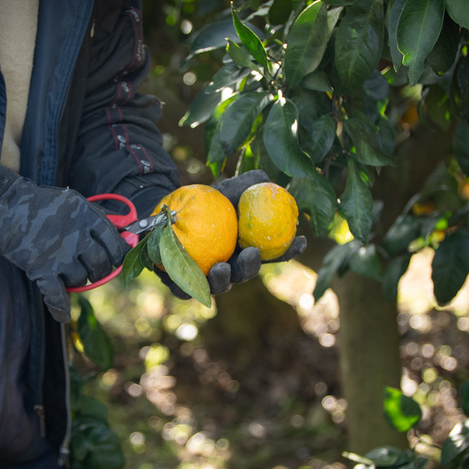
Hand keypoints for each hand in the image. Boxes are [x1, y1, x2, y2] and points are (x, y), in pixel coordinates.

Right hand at [0, 161, 129, 321]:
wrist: (5, 208)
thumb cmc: (44, 204)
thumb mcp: (76, 201)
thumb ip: (102, 216)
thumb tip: (129, 230)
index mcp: (88, 217)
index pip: (115, 243)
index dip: (118, 255)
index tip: (115, 260)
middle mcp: (77, 236)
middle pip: (100, 264)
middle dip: (99, 271)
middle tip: (94, 270)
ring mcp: (59, 254)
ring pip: (80, 279)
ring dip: (77, 280)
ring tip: (68, 271)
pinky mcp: (41, 269)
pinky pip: (56, 295)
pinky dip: (60, 308)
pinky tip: (62, 317)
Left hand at [157, 170, 305, 297]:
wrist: (168, 210)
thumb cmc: (205, 201)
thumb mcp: (226, 189)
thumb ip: (248, 184)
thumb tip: (269, 179)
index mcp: (247, 248)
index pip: (273, 253)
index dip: (289, 250)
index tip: (300, 241)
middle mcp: (231, 266)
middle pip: (246, 272)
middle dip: (251, 267)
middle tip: (253, 254)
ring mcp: (207, 278)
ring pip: (219, 285)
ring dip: (224, 280)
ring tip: (222, 268)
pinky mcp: (181, 285)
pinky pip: (187, 289)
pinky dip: (190, 285)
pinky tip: (192, 275)